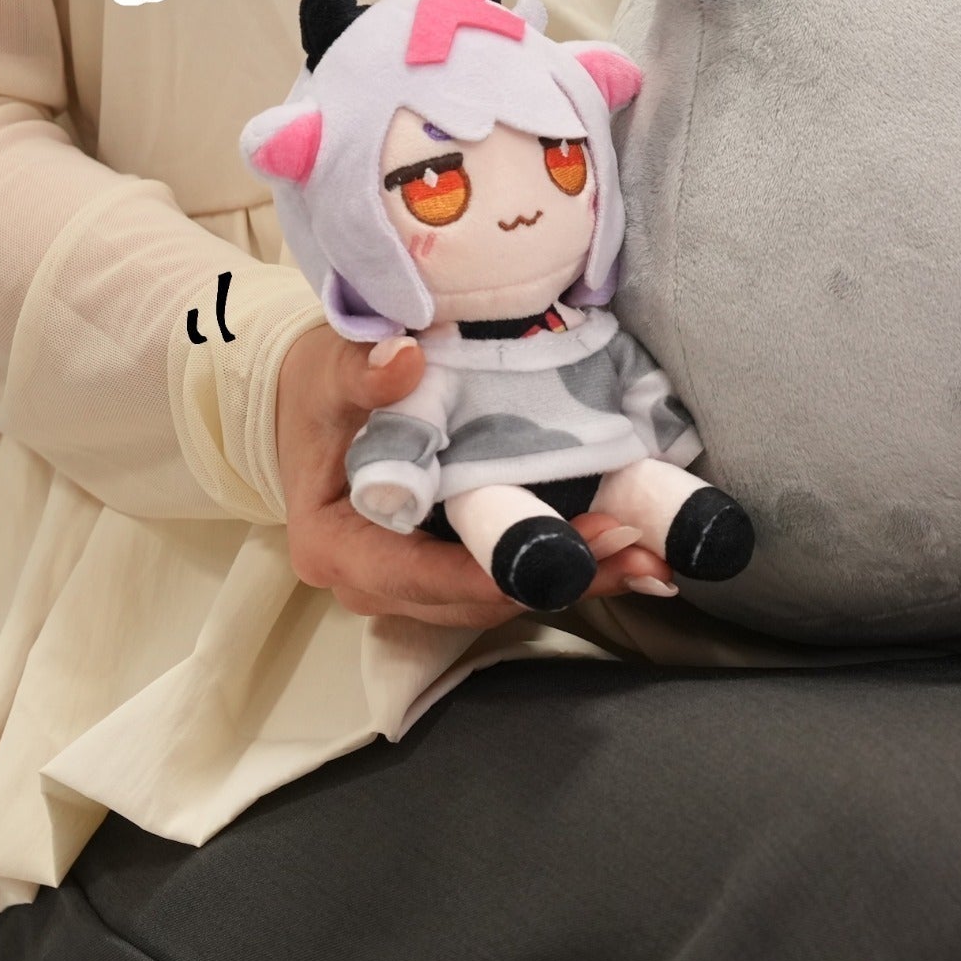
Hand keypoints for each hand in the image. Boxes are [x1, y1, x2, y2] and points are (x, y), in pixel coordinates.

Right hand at [275, 327, 671, 627]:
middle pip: (478, 600)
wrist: (309, 407)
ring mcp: (411, 586)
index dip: (509, 568)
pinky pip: (508, 579)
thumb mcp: (330, 373)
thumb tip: (402, 360)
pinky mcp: (445, 571)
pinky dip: (563, 568)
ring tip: (652, 556)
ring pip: (501, 599)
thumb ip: (360, 373)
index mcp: (339, 547)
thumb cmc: (318, 392)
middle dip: (563, 580)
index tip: (585, 542)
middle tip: (642, 552)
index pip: (428, 578)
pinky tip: (627, 552)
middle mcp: (375, 584)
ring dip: (577, 581)